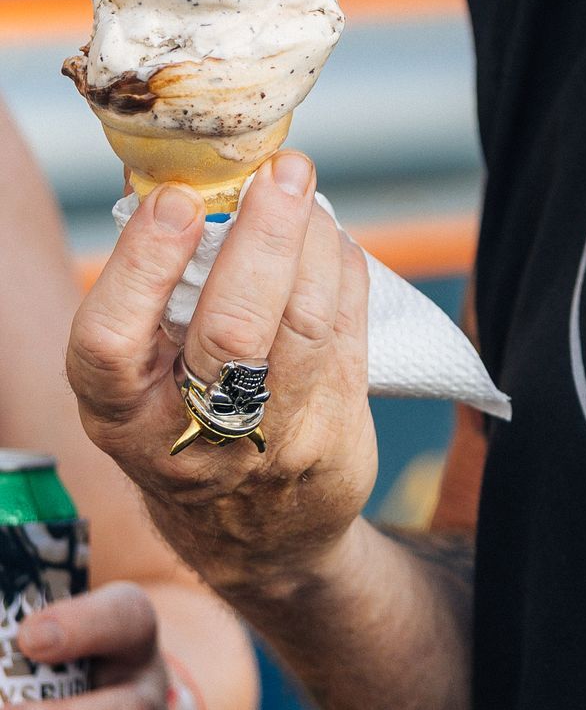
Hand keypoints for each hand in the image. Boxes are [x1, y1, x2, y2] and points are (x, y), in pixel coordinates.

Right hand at [67, 153, 376, 611]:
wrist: (262, 538)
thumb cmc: (185, 427)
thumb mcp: (140, 384)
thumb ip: (148, 295)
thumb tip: (165, 172)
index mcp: (122, 414)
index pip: (111, 344)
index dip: (143, 266)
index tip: (178, 200)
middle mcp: (191, 433)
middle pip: (232, 332)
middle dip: (263, 239)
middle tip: (281, 171)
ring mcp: (272, 437)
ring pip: (305, 324)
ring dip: (313, 241)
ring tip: (302, 187)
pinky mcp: (336, 430)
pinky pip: (348, 330)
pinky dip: (342, 267)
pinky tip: (327, 235)